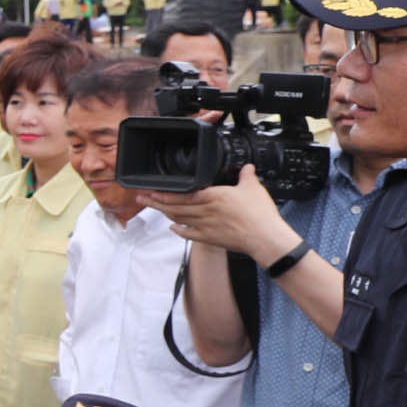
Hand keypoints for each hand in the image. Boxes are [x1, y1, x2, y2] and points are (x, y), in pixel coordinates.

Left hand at [146, 166, 299, 258]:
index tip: (152, 190)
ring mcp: (205, 226)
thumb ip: (246, 176)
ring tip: (152, 208)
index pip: (182, 194)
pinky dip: (178, 230)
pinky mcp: (209, 238)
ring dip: (163, 213)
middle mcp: (205, 211)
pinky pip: (188, 234)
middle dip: (156, 202)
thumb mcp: (253, 188)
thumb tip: (247, 168)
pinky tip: (172, 227)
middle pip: (174, 206)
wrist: (264, 238)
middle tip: (142, 198)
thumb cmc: (259, 215)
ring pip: (178, 218)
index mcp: (213, 196)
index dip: (164, 193)